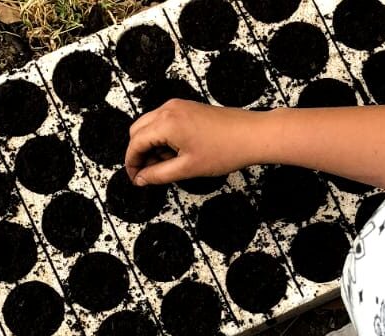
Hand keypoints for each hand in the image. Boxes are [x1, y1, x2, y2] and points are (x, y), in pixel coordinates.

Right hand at [125, 100, 263, 185]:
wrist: (252, 135)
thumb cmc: (226, 149)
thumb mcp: (188, 168)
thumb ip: (159, 175)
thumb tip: (141, 179)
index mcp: (166, 122)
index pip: (135, 142)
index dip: (132, 163)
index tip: (135, 179)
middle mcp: (168, 109)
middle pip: (138, 131)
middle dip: (139, 153)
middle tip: (147, 175)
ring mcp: (178, 106)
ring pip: (151, 126)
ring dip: (151, 146)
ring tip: (166, 167)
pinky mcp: (188, 109)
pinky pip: (165, 122)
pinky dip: (164, 139)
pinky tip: (176, 155)